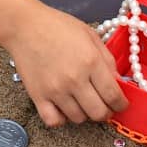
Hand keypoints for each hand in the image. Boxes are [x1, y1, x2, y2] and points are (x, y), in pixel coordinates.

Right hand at [4, 1, 128, 127]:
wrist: (24, 26)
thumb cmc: (57, 26)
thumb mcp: (90, 35)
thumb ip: (107, 59)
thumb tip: (117, 82)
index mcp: (91, 61)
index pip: (114, 96)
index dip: (121, 104)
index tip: (121, 104)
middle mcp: (75, 79)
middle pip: (99, 113)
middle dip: (105, 112)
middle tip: (103, 105)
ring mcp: (55, 90)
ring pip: (79, 118)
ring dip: (84, 113)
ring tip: (81, 101)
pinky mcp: (38, 96)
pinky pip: (54, 121)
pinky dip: (61, 118)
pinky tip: (63, 107)